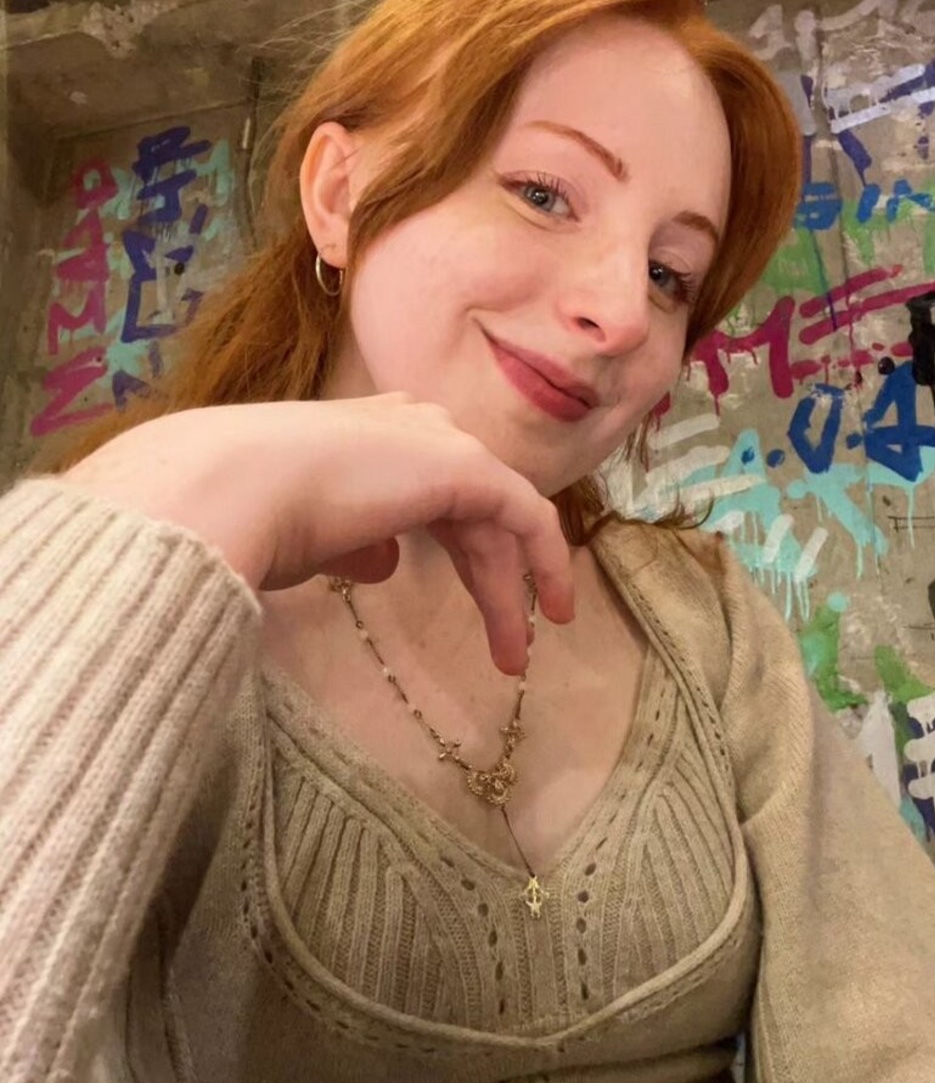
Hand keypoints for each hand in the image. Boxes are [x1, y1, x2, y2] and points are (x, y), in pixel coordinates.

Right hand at [62, 396, 573, 672]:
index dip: (457, 549)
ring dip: (506, 590)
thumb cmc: (249, 517)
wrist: (234, 488)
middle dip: (487, 581)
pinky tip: (553, 607)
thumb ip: (354, 543)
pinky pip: (525, 514)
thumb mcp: (310, 538)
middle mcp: (409, 427)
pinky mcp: (465, 464)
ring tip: (515, 656)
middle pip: (468, 512)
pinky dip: (546, 558)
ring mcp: (439, 440)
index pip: (430, 493)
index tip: (468, 603)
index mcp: (368, 437)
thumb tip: (385, 561)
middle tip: (504, 648)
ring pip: (496, 520)